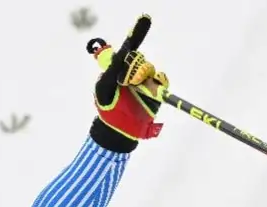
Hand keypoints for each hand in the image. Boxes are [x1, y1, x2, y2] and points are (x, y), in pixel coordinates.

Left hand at [87, 15, 165, 150]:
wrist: (120, 129)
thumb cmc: (108, 109)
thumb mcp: (104, 90)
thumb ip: (110, 72)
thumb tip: (118, 55)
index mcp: (118, 67)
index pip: (128, 48)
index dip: (136, 33)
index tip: (145, 18)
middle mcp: (132, 71)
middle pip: (139, 57)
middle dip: (134, 67)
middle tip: (126, 81)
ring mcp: (145, 80)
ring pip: (150, 68)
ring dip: (144, 77)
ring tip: (135, 89)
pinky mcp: (156, 90)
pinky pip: (162, 79)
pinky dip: (158, 83)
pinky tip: (150, 91)